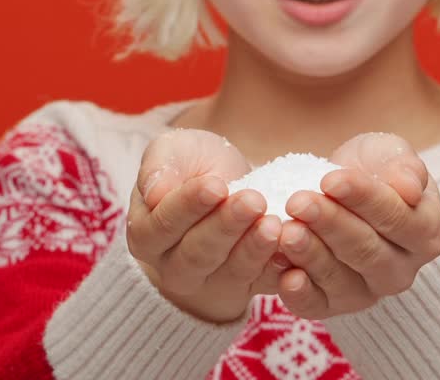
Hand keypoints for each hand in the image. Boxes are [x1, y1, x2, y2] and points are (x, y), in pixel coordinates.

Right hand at [127, 128, 284, 322]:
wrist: (226, 188)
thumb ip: (159, 167)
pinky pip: (264, 284)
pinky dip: (279, 269)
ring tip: (274, 224)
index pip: (164, 224)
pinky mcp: (250, 287)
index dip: (189, 206)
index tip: (216, 186)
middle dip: (227, 227)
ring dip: (254, 248)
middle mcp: (174, 267)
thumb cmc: (192, 167)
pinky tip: (292, 251)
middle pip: (198, 253)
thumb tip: (155, 194)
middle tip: (253, 202)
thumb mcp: (172, 153)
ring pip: (232, 271)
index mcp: (146, 235)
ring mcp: (213, 282)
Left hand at [275, 132, 439, 319]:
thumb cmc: (373, 170)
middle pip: (366, 251)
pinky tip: (285, 275)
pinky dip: (300, 294)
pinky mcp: (332, 305)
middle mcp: (401, 271)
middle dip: (330, 224)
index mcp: (425, 234)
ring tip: (286, 231)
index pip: (397, 218)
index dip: (363, 198)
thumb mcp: (391, 154)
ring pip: (341, 280)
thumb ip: (406, 168)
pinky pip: (317, 306)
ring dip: (311, 255)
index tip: (330, 180)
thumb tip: (410, 189)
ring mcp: (368, 292)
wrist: (340, 191)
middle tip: (298, 202)